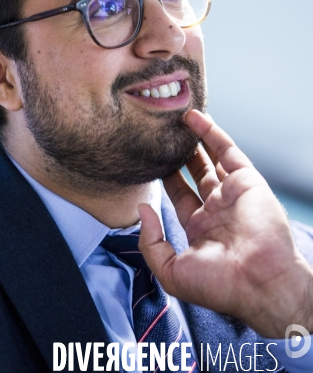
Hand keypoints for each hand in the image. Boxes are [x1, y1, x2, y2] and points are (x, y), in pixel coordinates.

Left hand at [138, 109, 312, 337]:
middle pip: (196, 174)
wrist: (260, 282)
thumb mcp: (172, 272)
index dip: (168, 178)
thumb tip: (143, 208)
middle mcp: (217, 208)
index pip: (180, 196)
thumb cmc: (219, 285)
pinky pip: (227, 150)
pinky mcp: (246, 180)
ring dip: (195, 139)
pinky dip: (211, 132)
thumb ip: (151, 241)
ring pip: (211, 158)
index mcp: (201, 229)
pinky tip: (194, 118)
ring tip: (176, 120)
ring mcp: (232, 192)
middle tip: (165, 137)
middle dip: (181, 156)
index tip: (152, 161)